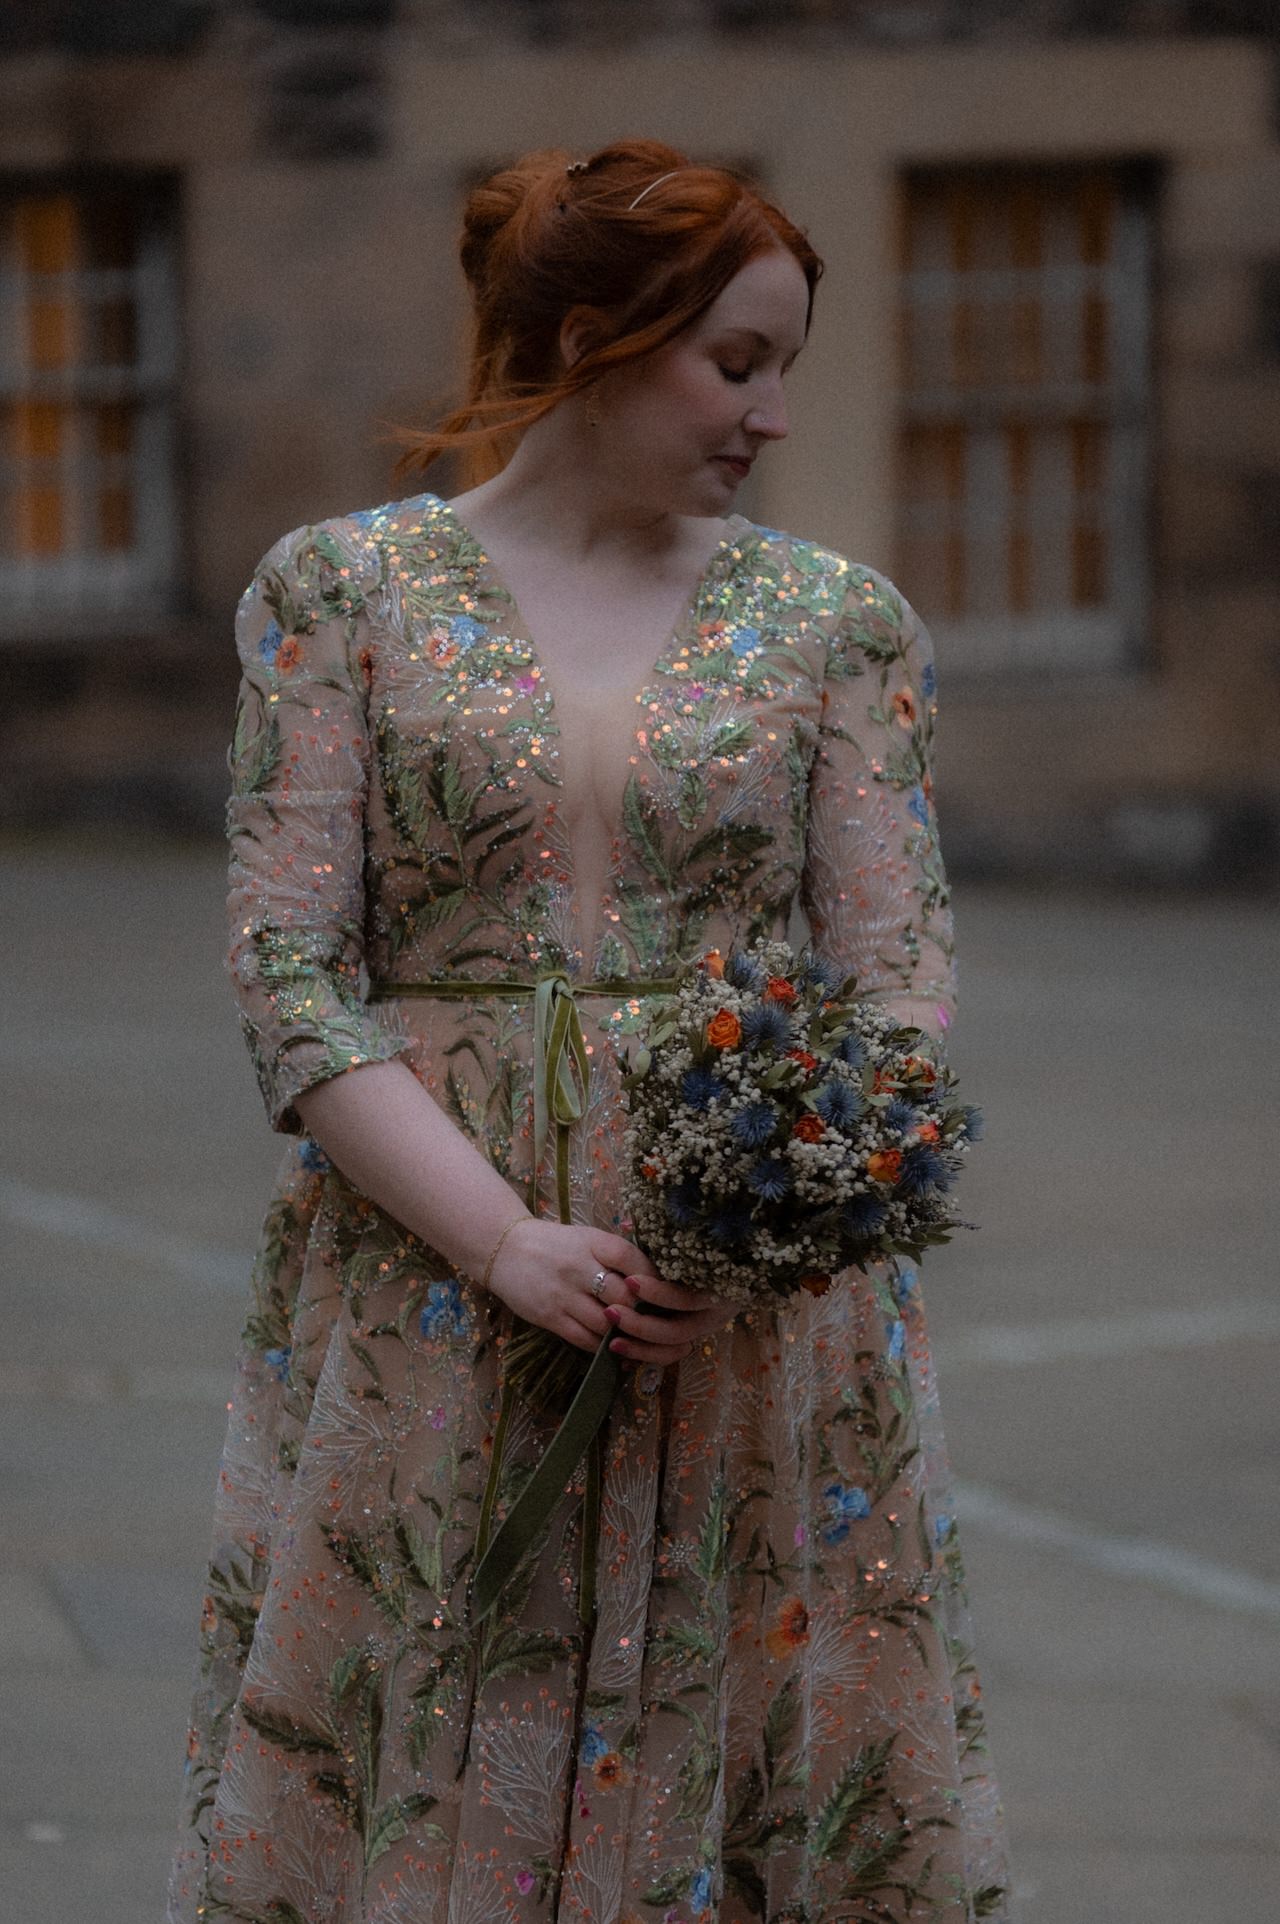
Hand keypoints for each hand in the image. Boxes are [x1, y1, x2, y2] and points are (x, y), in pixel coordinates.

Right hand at [487, 1219, 729, 1366]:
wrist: (505, 1250)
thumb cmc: (555, 1245)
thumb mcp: (587, 1239)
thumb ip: (617, 1256)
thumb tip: (657, 1280)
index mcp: (593, 1243)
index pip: (634, 1261)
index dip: (653, 1280)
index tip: (664, 1293)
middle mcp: (580, 1267)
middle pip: (625, 1297)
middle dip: (644, 1312)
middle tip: (658, 1323)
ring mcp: (564, 1294)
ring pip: (607, 1324)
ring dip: (626, 1334)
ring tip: (639, 1339)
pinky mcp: (550, 1317)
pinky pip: (584, 1339)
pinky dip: (603, 1347)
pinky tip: (614, 1347)